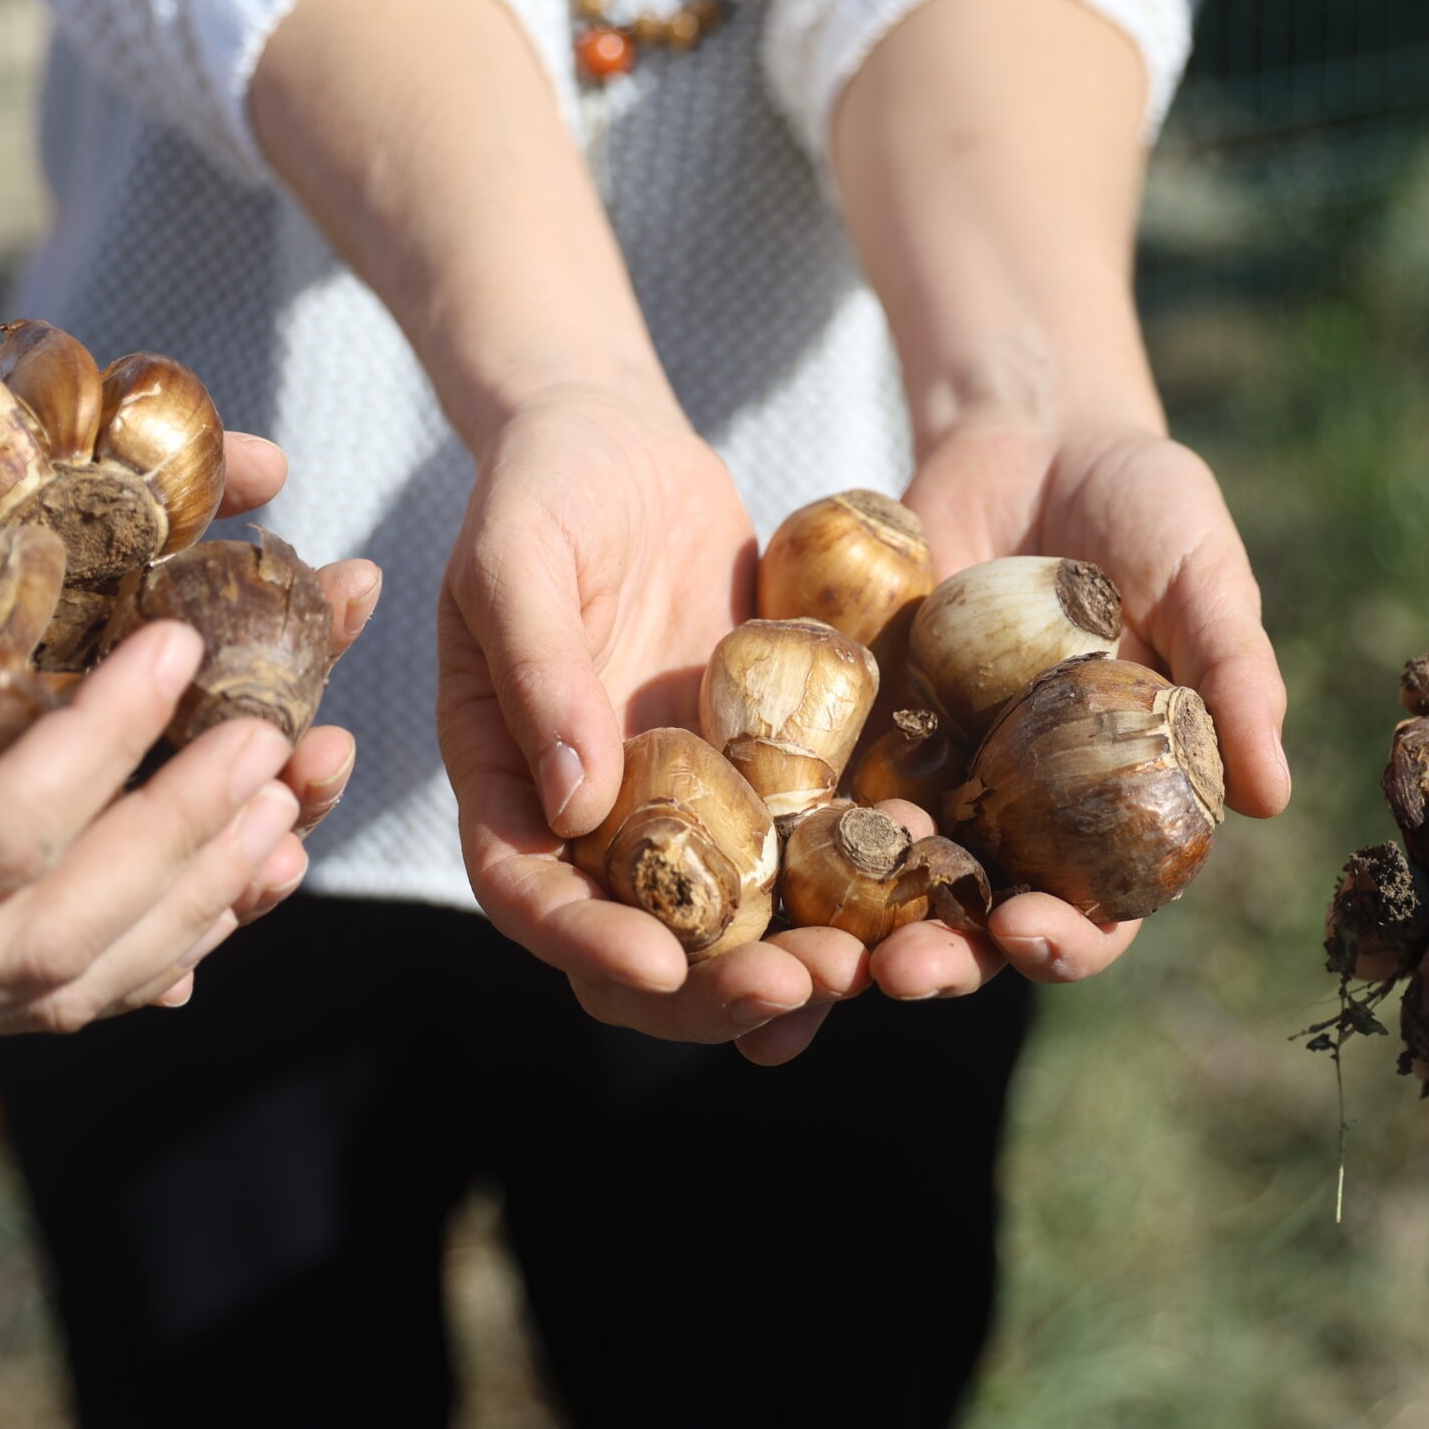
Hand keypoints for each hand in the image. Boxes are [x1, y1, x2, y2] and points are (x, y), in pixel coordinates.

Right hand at [436, 390, 869, 1058]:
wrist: (620, 441)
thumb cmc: (541, 487)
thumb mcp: (515, 558)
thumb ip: (537, 671)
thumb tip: (572, 802)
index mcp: (508, 784)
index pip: (533, 897)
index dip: (589, 945)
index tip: (662, 967)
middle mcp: (595, 817)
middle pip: (645, 939)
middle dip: (718, 982)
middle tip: (801, 987)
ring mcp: (683, 798)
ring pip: (737, 913)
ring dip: (798, 954)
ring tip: (871, 965)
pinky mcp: (760, 765)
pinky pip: (803, 839)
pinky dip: (853, 874)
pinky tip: (920, 876)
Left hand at [838, 422, 1291, 1014]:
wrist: (1032, 429)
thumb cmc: (1146, 506)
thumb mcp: (1204, 576)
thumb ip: (1235, 678)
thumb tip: (1275, 796)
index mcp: (1112, 808)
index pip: (1098, 910)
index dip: (1069, 940)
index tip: (1034, 935)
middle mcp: (1019, 814)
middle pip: (976, 918)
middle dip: (941, 958)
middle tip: (903, 975)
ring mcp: (933, 776)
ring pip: (885, 883)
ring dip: (851, 928)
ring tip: (817, 954)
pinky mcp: (859, 728)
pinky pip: (818, 797)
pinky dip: (788, 842)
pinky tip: (751, 875)